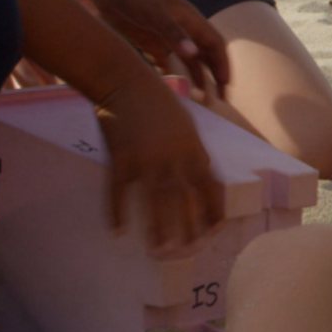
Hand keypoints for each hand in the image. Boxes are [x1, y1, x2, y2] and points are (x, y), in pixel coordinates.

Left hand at [88, 0, 229, 99]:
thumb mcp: (153, 13)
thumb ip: (172, 33)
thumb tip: (193, 55)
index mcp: (190, 19)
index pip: (215, 44)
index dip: (222, 64)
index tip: (224, 86)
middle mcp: (182, 28)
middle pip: (206, 54)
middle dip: (214, 75)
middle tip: (220, 99)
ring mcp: (166, 34)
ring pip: (189, 59)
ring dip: (197, 77)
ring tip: (202, 100)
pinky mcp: (149, 40)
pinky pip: (167, 61)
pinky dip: (173, 75)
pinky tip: (173, 89)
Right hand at [94, 75, 228, 255]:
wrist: (126, 81)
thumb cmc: (158, 100)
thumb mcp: (186, 124)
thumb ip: (192, 152)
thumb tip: (200, 176)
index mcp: (194, 148)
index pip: (210, 187)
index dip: (213, 210)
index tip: (214, 230)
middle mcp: (174, 157)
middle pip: (184, 200)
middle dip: (188, 228)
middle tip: (187, 251)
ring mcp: (147, 159)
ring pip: (155, 201)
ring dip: (158, 228)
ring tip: (159, 250)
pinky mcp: (121, 158)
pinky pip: (119, 191)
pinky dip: (117, 212)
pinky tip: (117, 231)